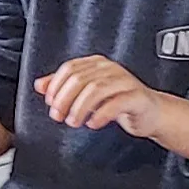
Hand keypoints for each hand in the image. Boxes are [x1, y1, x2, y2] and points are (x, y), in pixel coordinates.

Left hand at [39, 57, 188, 160]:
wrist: (149, 112)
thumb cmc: (117, 101)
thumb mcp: (87, 93)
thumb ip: (64, 87)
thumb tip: (39, 85)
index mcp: (97, 64)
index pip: (69, 69)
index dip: (56, 86)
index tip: (50, 103)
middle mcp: (110, 69)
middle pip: (79, 79)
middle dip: (64, 100)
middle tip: (58, 116)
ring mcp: (125, 81)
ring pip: (95, 90)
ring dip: (79, 108)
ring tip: (74, 122)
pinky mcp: (136, 97)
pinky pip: (115, 104)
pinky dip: (100, 115)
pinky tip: (93, 123)